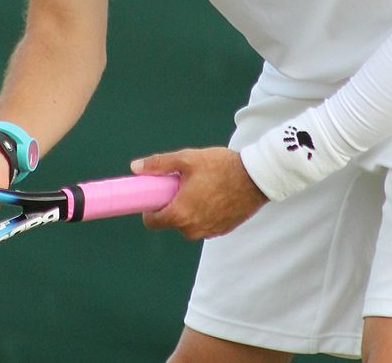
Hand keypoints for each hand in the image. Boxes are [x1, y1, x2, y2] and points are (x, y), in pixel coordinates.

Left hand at [130, 146, 267, 239]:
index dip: (151, 207)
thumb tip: (135, 168)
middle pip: (171, 220)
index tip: (158, 193)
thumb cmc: (220, 167)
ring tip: (203, 186)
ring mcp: (208, 232)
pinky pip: (204, 223)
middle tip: (184, 183)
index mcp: (180, 213)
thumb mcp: (187, 159)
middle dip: (173, 204)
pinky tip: (215, 194)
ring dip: (190, 208)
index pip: (152, 221)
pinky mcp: (222, 230)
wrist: (256, 177)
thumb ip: (159, 164)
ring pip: (188, 222)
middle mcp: (192, 229)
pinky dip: (205, 211)